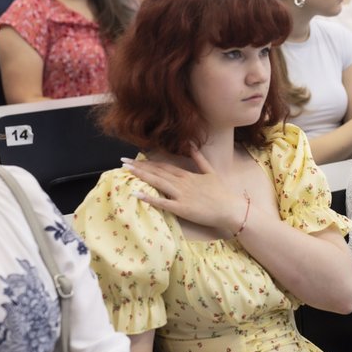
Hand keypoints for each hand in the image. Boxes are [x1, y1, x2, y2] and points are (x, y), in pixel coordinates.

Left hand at [123, 148, 242, 233]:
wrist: (230, 208)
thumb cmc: (221, 192)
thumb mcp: (210, 171)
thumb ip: (199, 158)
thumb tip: (191, 144)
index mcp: (188, 175)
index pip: (164, 166)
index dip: (148, 161)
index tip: (134, 158)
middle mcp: (182, 183)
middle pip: (157, 172)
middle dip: (139, 166)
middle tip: (122, 161)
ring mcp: (181, 195)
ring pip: (158, 183)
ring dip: (142, 176)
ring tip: (127, 171)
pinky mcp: (182, 208)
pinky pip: (163, 202)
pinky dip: (149, 198)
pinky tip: (137, 194)